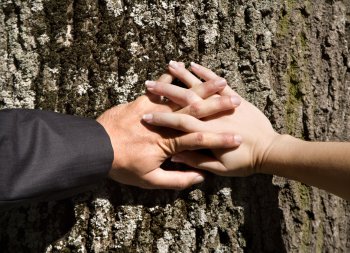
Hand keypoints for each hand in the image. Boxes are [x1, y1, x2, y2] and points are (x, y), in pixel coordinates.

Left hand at [96, 68, 241, 188]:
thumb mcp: (149, 180)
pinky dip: (172, 78)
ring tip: (219, 81)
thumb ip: (176, 179)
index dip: (221, 140)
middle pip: (196, 112)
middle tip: (237, 101)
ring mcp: (154, 109)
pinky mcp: (142, 100)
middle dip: (218, 106)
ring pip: (182, 97)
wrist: (95, 147)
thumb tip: (199, 178)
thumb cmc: (122, 165)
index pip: (201, 140)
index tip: (239, 138)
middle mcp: (165, 123)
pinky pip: (161, 87)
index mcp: (169, 143)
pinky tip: (182, 68)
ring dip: (202, 89)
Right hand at [143, 62, 279, 175]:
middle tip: (148, 84)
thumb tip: (176, 154)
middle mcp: (211, 115)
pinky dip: (205, 73)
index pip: (178, 123)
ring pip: (199, 87)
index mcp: (205, 132)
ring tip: (170, 65)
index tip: (145, 116)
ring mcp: (222, 104)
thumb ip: (196, 160)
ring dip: (183, 76)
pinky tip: (193, 65)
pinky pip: (217, 82)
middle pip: (184, 100)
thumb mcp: (219, 168)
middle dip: (165, 92)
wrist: (270, 150)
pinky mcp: (233, 97)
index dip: (161, 119)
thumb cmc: (244, 162)